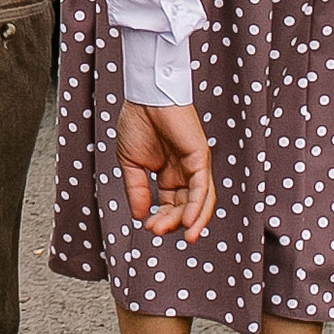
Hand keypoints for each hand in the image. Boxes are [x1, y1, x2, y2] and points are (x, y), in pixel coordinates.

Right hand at [116, 99, 213, 243]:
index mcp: (169, 175)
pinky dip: (197, 206)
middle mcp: (184, 173)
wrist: (144, 97)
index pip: (170, 205)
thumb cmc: (137, 122)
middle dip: (172, 222)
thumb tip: (139, 216)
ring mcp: (195, 166)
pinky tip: (189, 221)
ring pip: (200, 202)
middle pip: (185, 207)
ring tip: (185, 237)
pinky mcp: (201, 157)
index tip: (148, 227)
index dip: (161, 218)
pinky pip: (202, 188)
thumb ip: (136, 190)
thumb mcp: (131, 163)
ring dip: (193, 221)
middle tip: (156, 230)